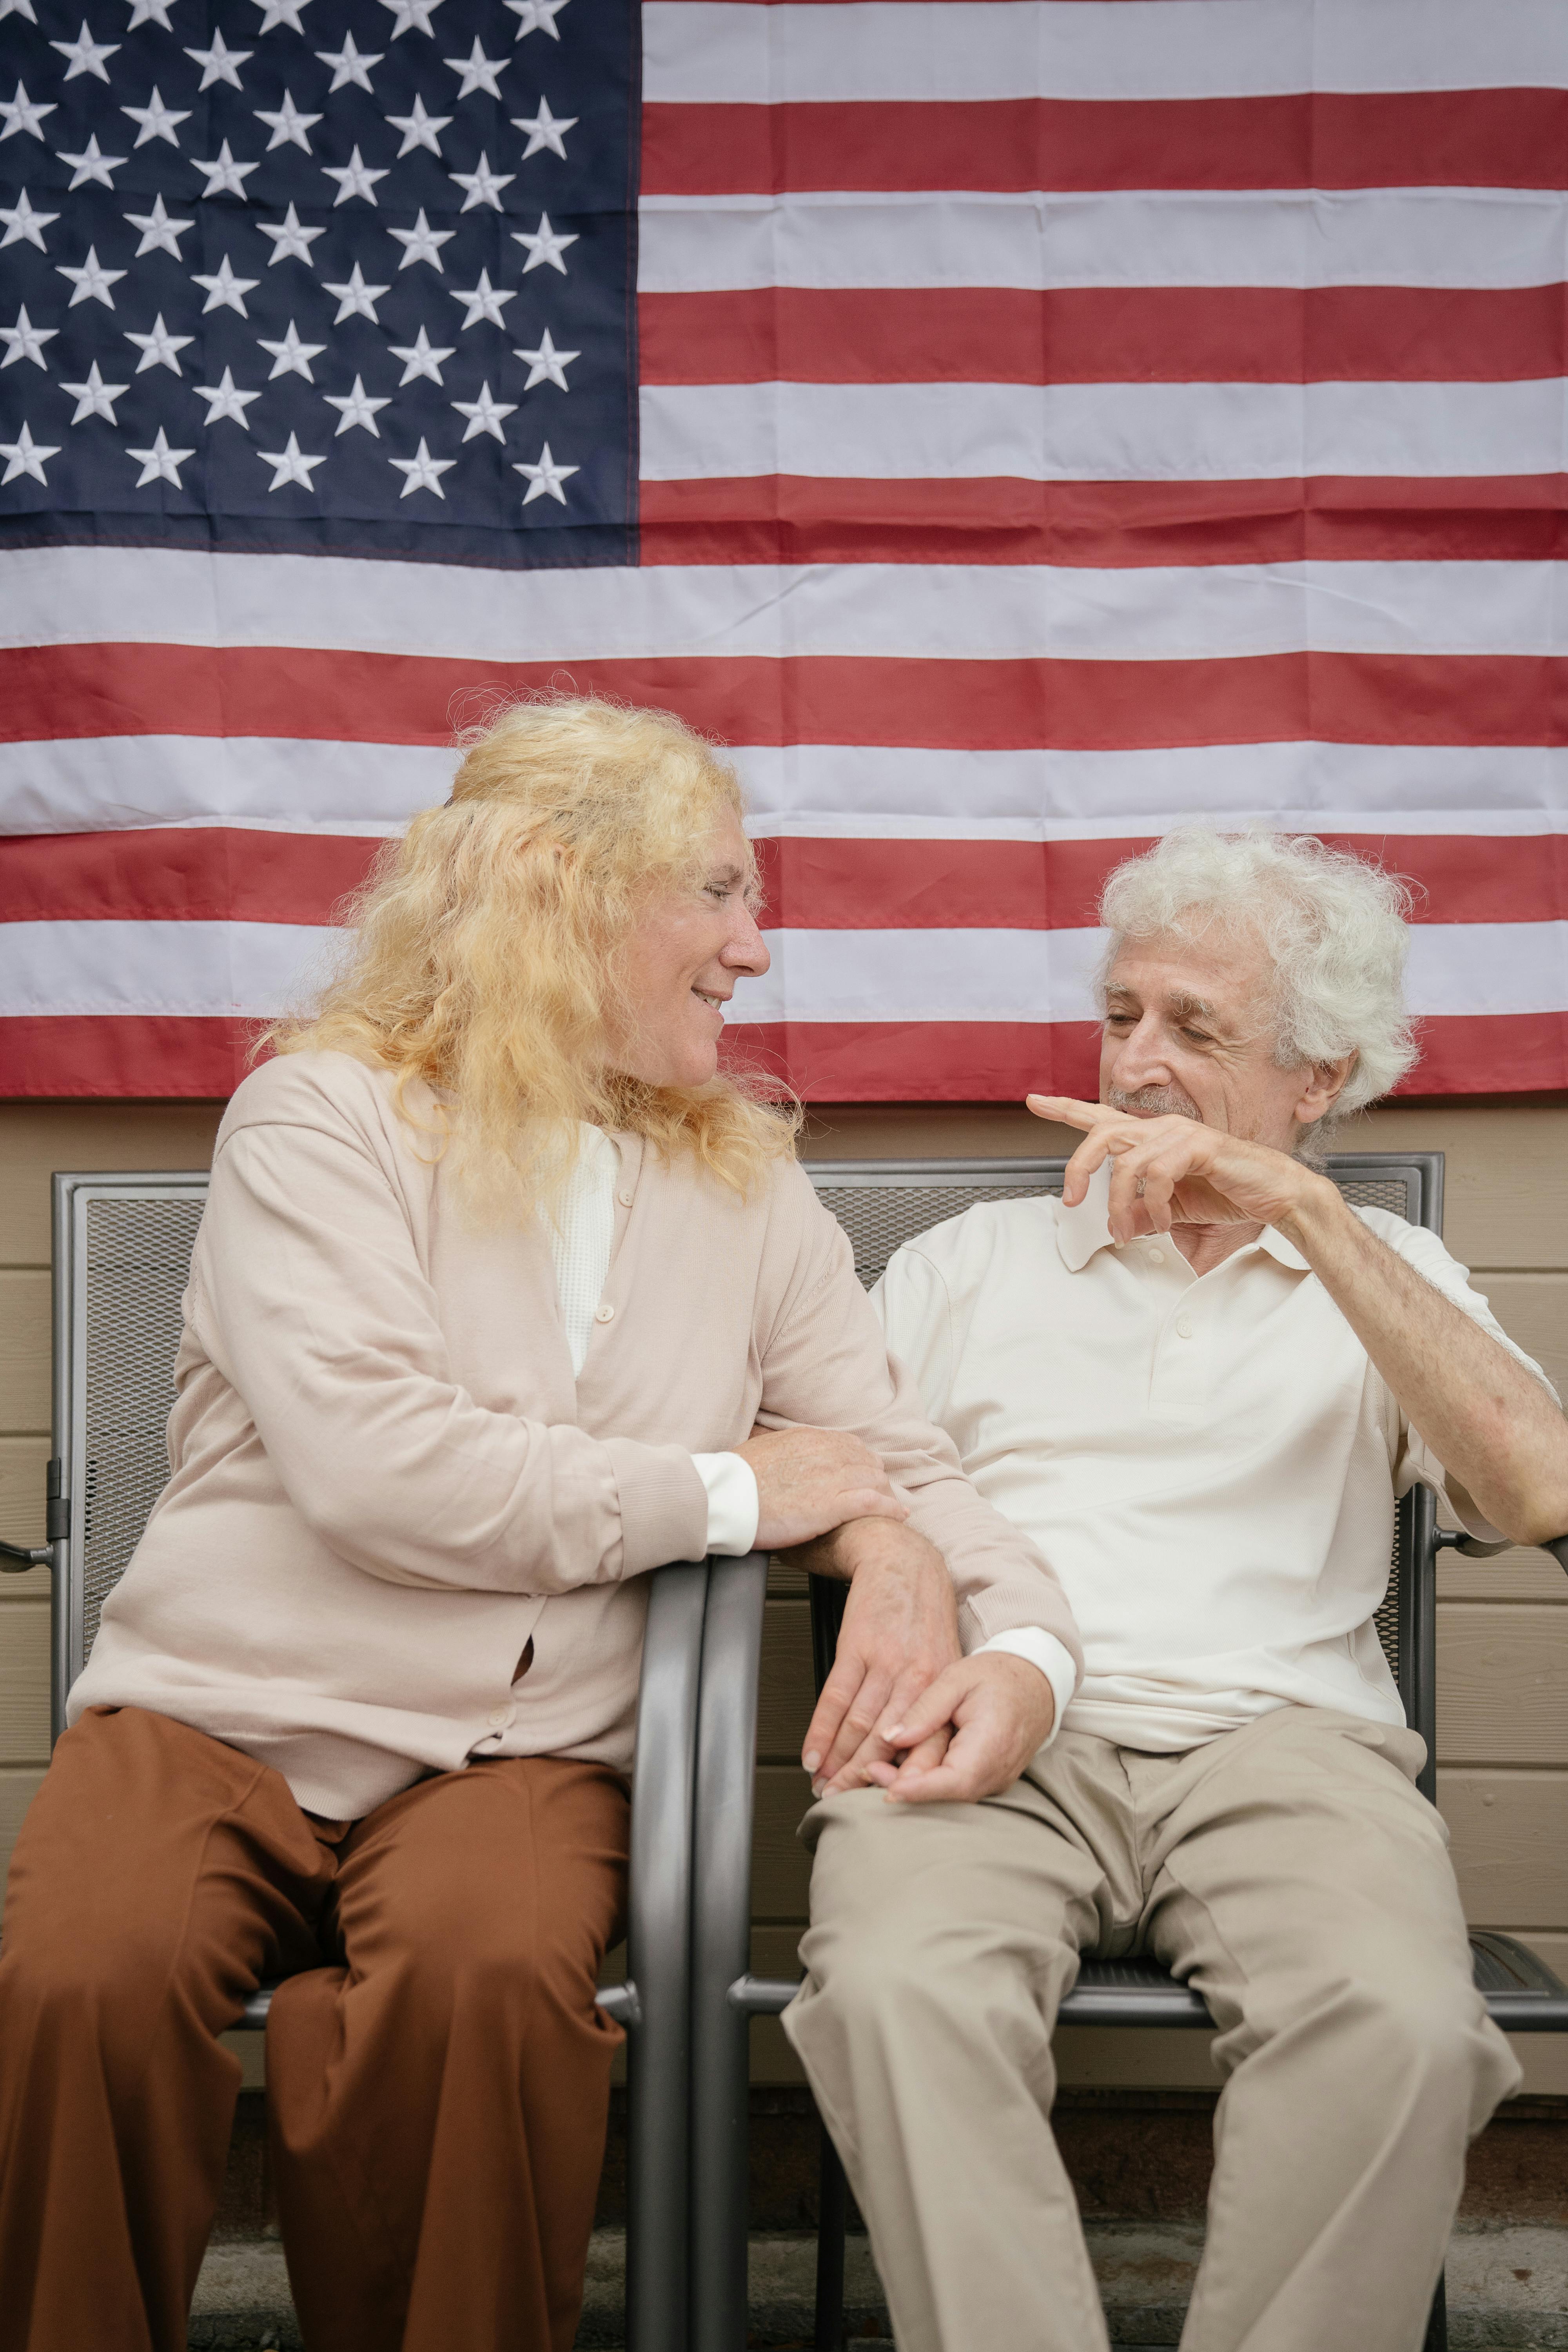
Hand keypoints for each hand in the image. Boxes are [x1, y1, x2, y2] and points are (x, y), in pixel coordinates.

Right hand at [735, 1426, 908, 1550]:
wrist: (725, 1497)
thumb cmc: (734, 1479)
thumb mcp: (761, 1449)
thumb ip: (781, 1449)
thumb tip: (779, 1452)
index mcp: (808, 1438)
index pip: (849, 1445)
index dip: (861, 1461)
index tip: (864, 1473)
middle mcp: (825, 1453)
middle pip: (867, 1461)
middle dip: (877, 1478)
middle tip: (881, 1494)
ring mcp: (831, 1478)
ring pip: (875, 1480)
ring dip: (886, 1494)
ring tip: (892, 1507)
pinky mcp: (832, 1505)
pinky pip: (873, 1502)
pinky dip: (889, 1508)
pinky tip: (899, 1514)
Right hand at [799, 1525, 960, 1793]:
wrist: (902, 1560)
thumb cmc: (923, 1611)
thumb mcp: (944, 1659)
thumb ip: (933, 1704)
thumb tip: (916, 1752)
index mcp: (942, 1686)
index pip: (923, 1744)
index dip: (901, 1778)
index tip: (882, 1803)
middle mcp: (916, 1677)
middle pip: (885, 1741)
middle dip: (860, 1778)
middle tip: (842, 1803)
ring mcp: (885, 1661)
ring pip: (857, 1724)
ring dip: (836, 1761)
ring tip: (822, 1785)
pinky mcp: (856, 1646)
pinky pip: (835, 1697)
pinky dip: (821, 1730)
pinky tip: (813, 1753)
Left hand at [864, 1652, 1055, 1804]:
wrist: (1035, 1682)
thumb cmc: (997, 1675)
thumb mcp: (957, 1678)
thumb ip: (926, 1709)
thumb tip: (891, 1737)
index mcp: (992, 1742)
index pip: (955, 1779)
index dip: (920, 1789)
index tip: (888, 1789)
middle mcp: (997, 1770)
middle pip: (948, 1794)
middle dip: (906, 1788)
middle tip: (866, 1771)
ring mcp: (996, 1780)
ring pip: (951, 1796)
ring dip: (914, 1787)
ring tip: (876, 1770)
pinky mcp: (990, 1780)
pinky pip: (957, 1790)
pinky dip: (929, 1784)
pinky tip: (902, 1771)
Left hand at [1025, 1095, 1330, 1245]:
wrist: (1274, 1196)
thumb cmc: (1227, 1194)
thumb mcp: (1173, 1206)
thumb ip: (1143, 1209)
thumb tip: (1120, 1224)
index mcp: (1152, 1137)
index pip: (1100, 1117)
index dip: (1065, 1108)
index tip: (1034, 1100)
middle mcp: (1162, 1127)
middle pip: (1101, 1134)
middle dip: (1078, 1168)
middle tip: (1072, 1201)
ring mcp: (1180, 1133)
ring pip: (1126, 1164)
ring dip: (1122, 1205)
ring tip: (1129, 1231)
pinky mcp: (1199, 1146)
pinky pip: (1158, 1174)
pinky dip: (1155, 1204)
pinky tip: (1166, 1221)